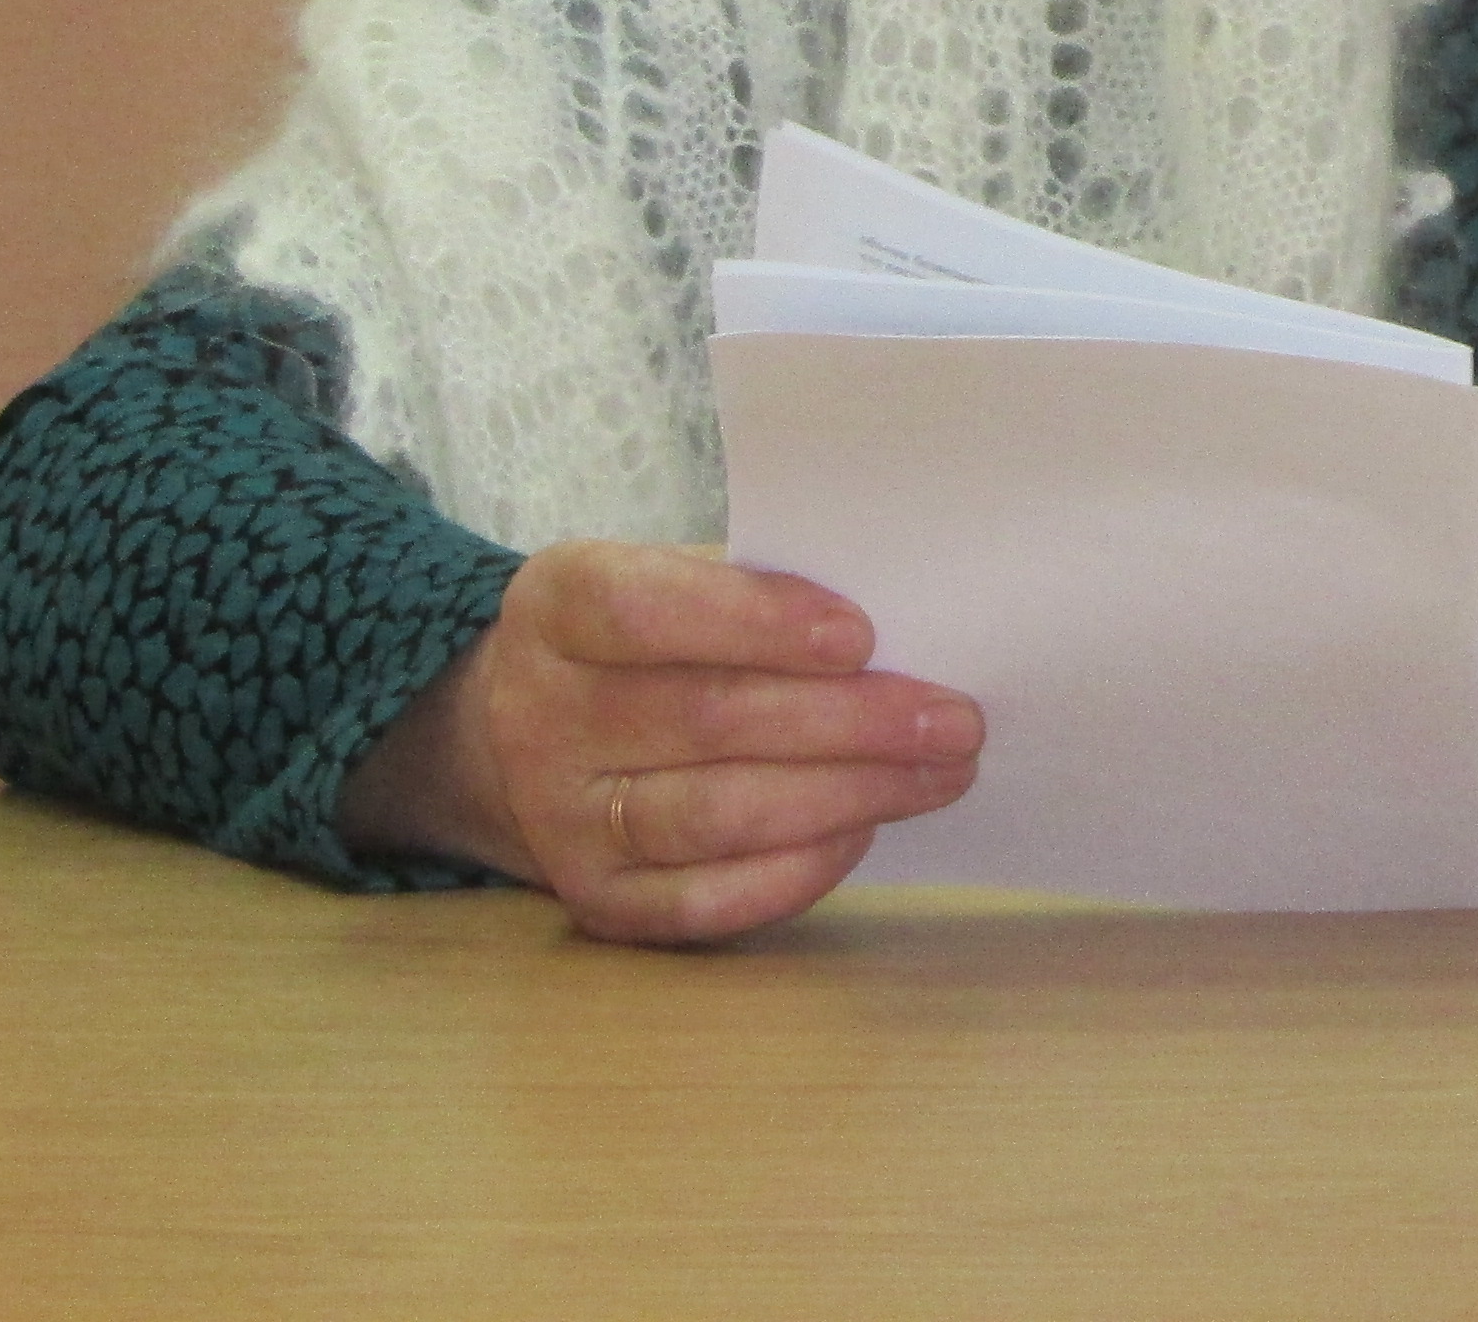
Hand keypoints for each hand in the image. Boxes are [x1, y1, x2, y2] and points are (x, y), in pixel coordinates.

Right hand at [337, 541, 981, 944]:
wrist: (523, 730)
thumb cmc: (644, 636)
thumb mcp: (670, 575)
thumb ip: (756, 591)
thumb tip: (893, 631)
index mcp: (558, 607)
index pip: (645, 611)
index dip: (754, 622)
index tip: (860, 636)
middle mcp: (544, 716)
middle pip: (705, 721)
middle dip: (848, 723)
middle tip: (954, 719)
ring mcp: (563, 820)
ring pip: (715, 816)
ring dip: (846, 796)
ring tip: (939, 774)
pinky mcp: (596, 899)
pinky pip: (704, 901)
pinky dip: (795, 870)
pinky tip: (863, 831)